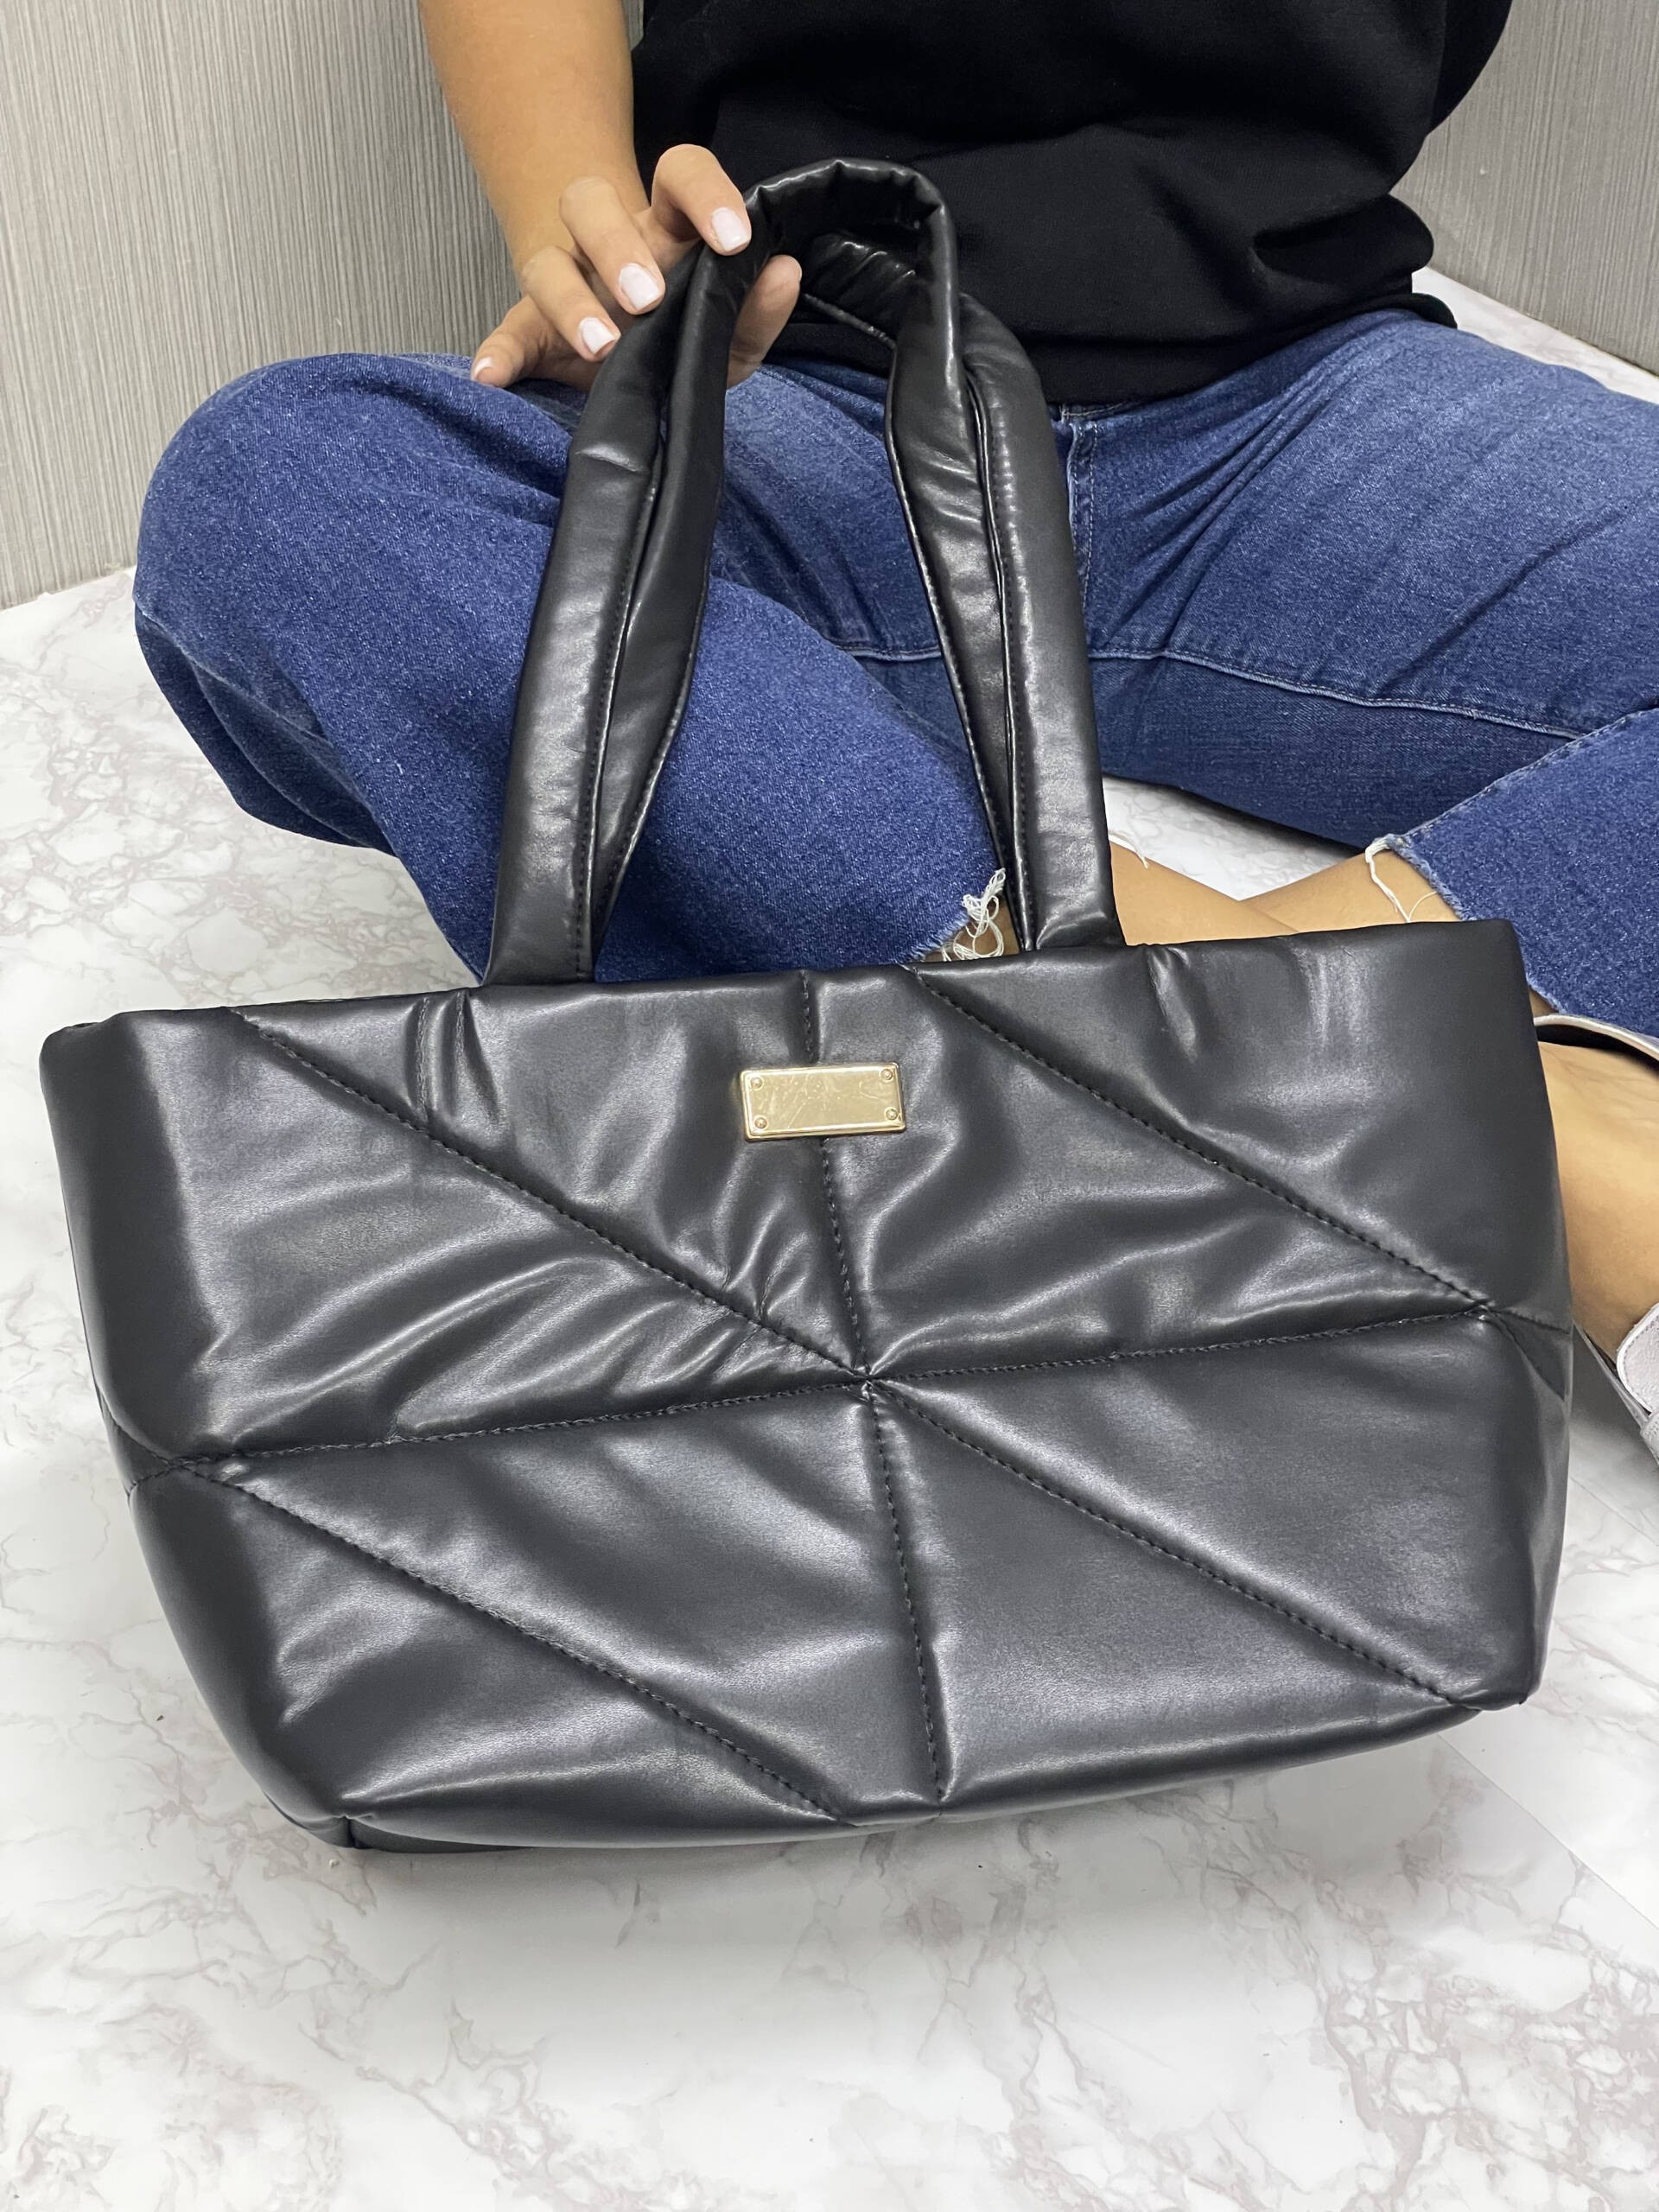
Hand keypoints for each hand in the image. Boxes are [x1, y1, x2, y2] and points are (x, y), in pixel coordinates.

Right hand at [471, 144, 800, 391]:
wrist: (635, 368)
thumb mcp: (733, 333)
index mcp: (663, 227)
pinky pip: (505, 337)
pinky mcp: (530, 334)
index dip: (706, 193)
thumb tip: (783, 272)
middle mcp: (606, 242)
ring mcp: (562, 283)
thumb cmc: (687, 336)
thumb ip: (758, 308)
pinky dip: (496, 356)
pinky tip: (490, 378)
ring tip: (601, 345)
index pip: (679, 172)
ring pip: (544, 261)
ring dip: (568, 299)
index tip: (734, 240)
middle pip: (589, 201)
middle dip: (617, 244)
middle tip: (649, 298)